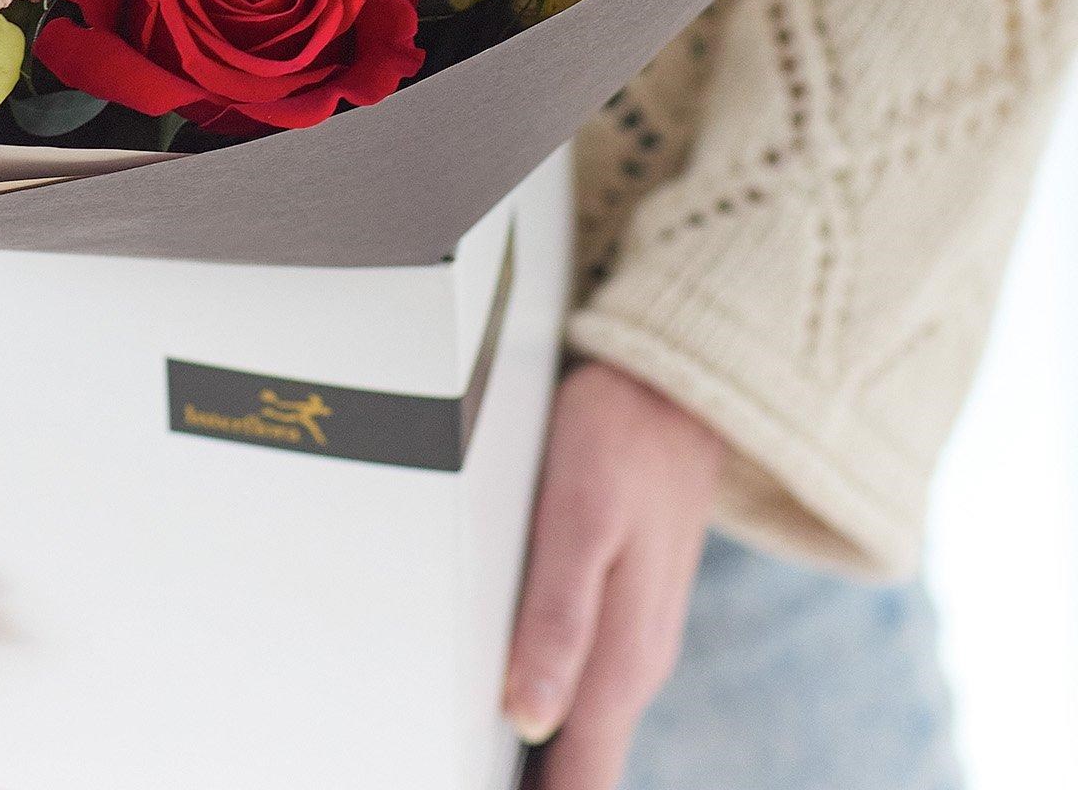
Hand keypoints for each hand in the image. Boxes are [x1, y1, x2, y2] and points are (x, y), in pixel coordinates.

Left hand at [505, 361, 723, 788]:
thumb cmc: (618, 440)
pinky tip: (533, 732)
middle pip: (585, 763)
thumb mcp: (579, 518)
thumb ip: (557, 621)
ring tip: (499, 774)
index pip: (583, 773)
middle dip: (541, 786)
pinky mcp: (627, 610)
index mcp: (624, 654)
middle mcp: (636, 660)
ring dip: (552, 766)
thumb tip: (530, 718)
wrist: (673, 390)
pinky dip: (565, 723)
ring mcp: (635, 636)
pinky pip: (595, 691)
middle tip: (467, 779)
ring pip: (591, 731)